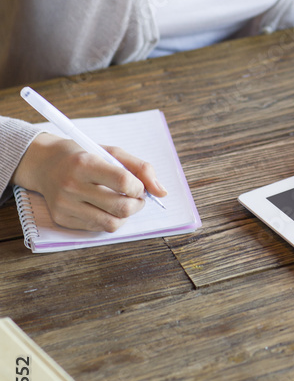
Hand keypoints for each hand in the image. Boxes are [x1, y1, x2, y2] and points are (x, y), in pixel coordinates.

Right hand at [11, 133, 166, 231]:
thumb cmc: (84, 156)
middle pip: (120, 207)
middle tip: (136, 197)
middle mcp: (72, 185)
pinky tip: (104, 208)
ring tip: (124, 204)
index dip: (139, 187)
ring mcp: (65, 204)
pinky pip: (96, 228)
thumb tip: (162, 192)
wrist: (46, 164)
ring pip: (111, 223)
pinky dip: (108, 220)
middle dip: (137, 204)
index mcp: (85, 163)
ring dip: (125, 216)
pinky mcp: (61, 218)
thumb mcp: (112, 152)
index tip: (139, 186)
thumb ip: (141, 168)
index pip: (123, 181)